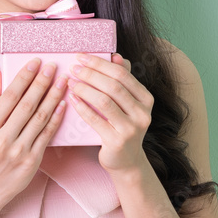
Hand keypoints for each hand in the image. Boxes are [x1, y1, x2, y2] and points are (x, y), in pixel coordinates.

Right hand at [0, 58, 67, 210]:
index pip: (9, 97)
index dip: (24, 78)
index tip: (36, 63)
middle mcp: (1, 139)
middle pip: (27, 105)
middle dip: (42, 83)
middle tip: (54, 66)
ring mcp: (18, 151)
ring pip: (40, 118)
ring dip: (53, 97)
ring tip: (63, 81)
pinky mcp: (32, 160)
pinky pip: (47, 134)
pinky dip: (56, 118)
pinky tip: (64, 104)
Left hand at [65, 52, 153, 173]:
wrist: (126, 161)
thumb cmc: (122, 126)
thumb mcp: (127, 103)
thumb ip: (123, 81)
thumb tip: (116, 56)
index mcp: (146, 99)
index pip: (122, 74)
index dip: (101, 63)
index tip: (82, 57)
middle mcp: (143, 113)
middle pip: (113, 86)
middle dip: (91, 74)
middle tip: (74, 68)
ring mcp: (131, 129)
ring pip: (104, 101)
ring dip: (84, 89)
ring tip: (71, 82)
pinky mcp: (117, 141)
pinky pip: (95, 120)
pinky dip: (82, 107)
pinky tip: (72, 99)